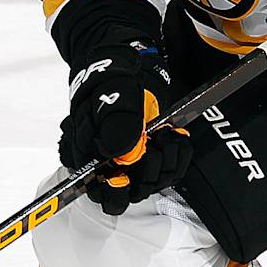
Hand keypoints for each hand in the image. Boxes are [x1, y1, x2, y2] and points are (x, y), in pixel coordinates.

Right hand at [58, 40, 191, 215]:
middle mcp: (109, 168)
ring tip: (164, 134)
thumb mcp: (109, 95)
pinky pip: (171, 171)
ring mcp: (133, 166)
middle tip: (151, 145)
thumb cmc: (109, 84)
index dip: (112, 190)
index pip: (98, 191)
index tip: (120, 177)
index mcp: (87, 157)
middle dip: (145, 171)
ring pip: (153, 183)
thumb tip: (117, 149)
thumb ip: (113, 121)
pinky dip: (178, 155)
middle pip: (129, 193)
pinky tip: (174, 136)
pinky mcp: (153, 161)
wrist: (129, 73)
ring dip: (165, 161)